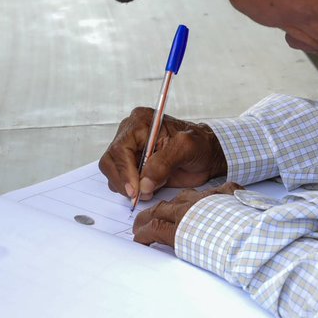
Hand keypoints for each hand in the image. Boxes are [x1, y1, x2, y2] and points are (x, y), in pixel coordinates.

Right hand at [99, 109, 227, 203]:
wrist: (207, 156)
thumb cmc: (199, 146)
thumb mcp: (187, 148)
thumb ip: (165, 163)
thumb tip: (144, 184)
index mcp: (141, 122)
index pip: (120, 149)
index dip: (125, 172)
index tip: (135, 190)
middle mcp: (130, 134)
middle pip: (110, 162)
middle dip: (124, 182)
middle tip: (140, 196)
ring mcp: (129, 151)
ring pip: (112, 173)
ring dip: (128, 187)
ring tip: (151, 190)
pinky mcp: (131, 166)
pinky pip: (121, 181)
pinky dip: (132, 190)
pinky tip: (150, 188)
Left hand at [133, 182, 243, 247]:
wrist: (247, 234)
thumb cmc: (251, 224)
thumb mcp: (247, 205)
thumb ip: (239, 201)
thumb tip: (247, 201)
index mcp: (212, 197)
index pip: (191, 197)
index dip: (180, 203)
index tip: (177, 208)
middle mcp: (195, 203)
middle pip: (170, 203)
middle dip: (158, 210)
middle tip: (150, 217)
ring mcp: (184, 216)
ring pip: (157, 213)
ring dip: (145, 221)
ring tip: (139, 228)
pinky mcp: (176, 232)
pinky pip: (153, 230)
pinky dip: (143, 235)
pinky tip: (139, 240)